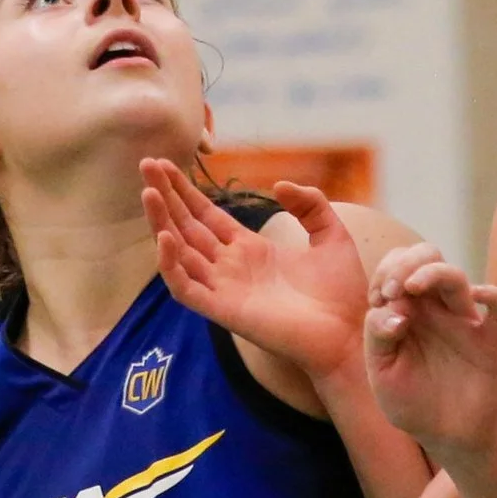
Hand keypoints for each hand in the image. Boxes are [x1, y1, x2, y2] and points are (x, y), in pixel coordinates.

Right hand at [142, 160, 366, 380]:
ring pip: (180, 252)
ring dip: (161, 222)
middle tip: (147, 165)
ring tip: (148, 193)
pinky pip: (186, 287)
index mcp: (250, 250)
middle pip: (187, 227)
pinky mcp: (222, 311)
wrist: (349, 332)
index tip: (167, 165)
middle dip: (166, 196)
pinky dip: (171, 265)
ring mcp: (223, 288)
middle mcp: (230, 267)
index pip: (207, 216)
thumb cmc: (341, 293)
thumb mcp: (330, 235)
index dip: (186, 191)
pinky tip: (165, 237)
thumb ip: (310, 205)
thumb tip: (279, 184)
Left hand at [365, 245, 496, 453]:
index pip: (397, 267)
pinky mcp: (489, 342)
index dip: (386, 271)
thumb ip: (377, 339)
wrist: (446, 437)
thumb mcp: (381, 374)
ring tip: (410, 288)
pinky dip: (491, 295)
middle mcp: (434, 309)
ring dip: (432, 272)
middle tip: (393, 289)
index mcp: (406, 310)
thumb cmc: (412, 402)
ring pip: (455, 276)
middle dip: (406, 261)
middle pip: (427, 256)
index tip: (378, 298)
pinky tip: (476, 297)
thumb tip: (394, 312)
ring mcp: (463, 322)